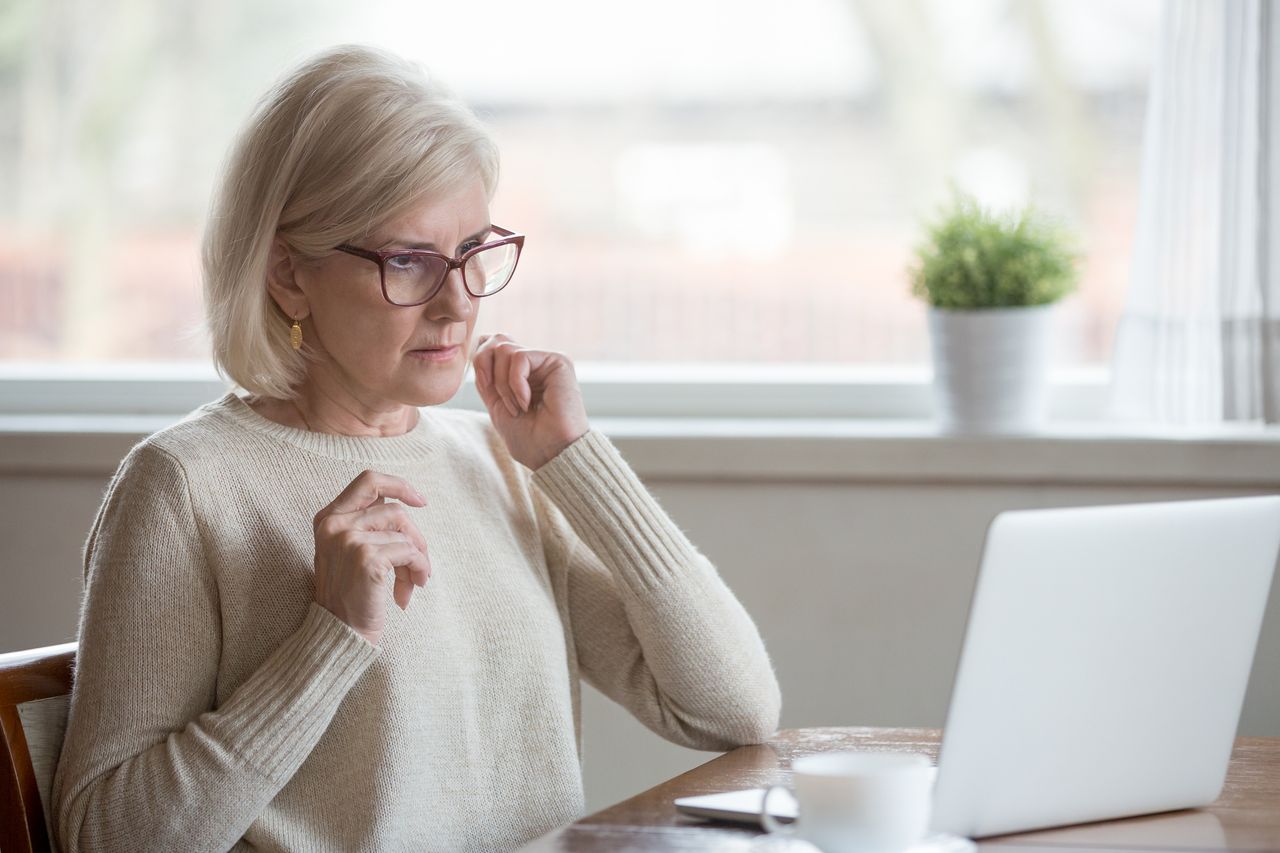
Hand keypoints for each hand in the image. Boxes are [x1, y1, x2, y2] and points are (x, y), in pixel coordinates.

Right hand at [312, 470, 431, 645]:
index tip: (420, 501)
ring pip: (405, 533)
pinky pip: (410, 552)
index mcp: (328, 518)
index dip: (399, 485)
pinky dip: (418, 570)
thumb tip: (405, 502)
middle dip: (415, 536)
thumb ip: (367, 524)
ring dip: (417, 560)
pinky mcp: (366, 558)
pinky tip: (408, 592)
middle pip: (395, 510)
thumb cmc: (351, 594)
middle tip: (418, 563)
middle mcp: (335, 525)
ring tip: (412, 583)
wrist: (340, 633)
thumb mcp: (348, 551)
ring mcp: (349, 540)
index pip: (368, 481)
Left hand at [472, 334, 590, 469]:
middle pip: (495, 339)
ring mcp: (546, 361)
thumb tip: (478, 351)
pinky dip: (515, 384)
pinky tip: (526, 403)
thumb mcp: (497, 405)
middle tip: (497, 397)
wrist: (552, 454)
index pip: (491, 344)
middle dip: (485, 368)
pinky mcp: (558, 361)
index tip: (486, 389)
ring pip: (504, 349)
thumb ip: (487, 379)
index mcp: (521, 372)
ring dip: (503, 384)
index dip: (480, 361)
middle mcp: (535, 363)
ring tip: (516, 407)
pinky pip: (520, 358)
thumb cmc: (529, 439)